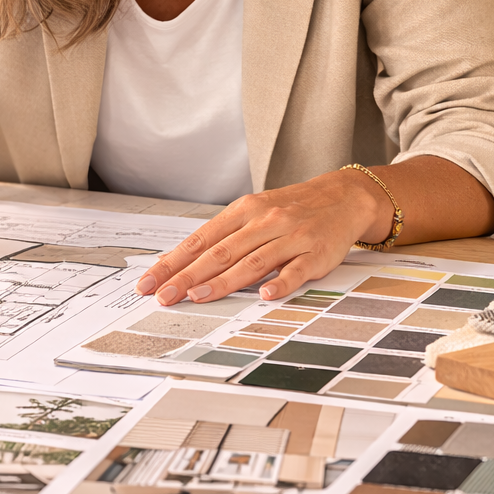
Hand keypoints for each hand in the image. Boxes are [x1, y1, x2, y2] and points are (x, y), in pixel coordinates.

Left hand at [134, 169, 394, 304]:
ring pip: (252, 261)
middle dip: (188, 276)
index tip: (150, 282)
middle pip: (220, 252)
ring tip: (198, 296)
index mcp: (243, 211)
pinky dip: (280, 282)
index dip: (173, 262)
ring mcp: (291, 237)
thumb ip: (223, 237)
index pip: (200, 240)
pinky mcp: (317, 253)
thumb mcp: (253, 213)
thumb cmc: (290, 209)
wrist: (343, 196)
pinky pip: (296, 270)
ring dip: (223, 281)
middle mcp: (264, 221)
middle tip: (164, 296)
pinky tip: (264, 295)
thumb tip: (183, 263)